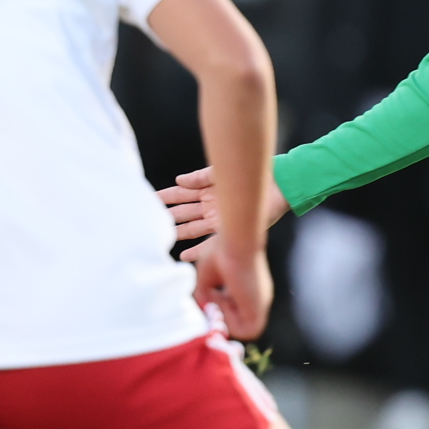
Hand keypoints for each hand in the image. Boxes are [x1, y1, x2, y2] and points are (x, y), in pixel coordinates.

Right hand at [162, 165, 287, 249]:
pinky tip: (184, 255)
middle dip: (168, 216)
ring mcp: (218, 219)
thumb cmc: (253, 174)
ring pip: (193, 228)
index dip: (166, 196)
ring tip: (164, 238)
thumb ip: (200, 178)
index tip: (150, 199)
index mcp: (208, 190)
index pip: (181, 194)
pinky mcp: (228, 230)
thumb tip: (178, 180)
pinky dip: (197, 249)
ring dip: (179, 233)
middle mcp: (210, 206)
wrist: (278, 186)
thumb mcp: (222, 173)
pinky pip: (209, 242)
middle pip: (184, 213)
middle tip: (150, 222)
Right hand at [190, 235, 270, 342]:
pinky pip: (248, 331)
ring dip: (226, 321)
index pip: (234, 309)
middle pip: (238, 320)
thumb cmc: (221, 251)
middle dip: (221, 316)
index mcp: (247, 287)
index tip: (209, 297)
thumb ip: (205, 295)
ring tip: (217, 300)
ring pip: (244, 329)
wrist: (236, 242)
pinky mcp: (259, 307)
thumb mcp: (207, 277)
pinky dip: (232, 324)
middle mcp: (255, 296)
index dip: (219, 309)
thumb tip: (203, 307)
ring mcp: (260, 302)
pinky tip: (223, 304)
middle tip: (211, 300)